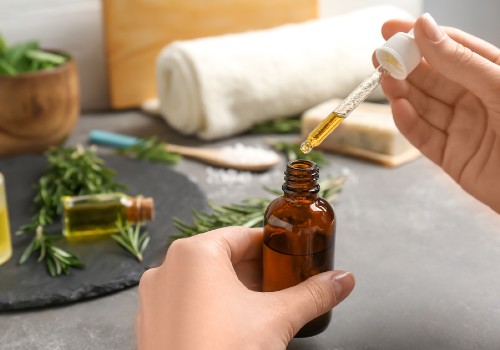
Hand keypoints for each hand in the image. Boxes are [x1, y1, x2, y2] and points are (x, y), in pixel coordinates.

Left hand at [136, 226, 354, 348]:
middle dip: (255, 270)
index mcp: (194, 254)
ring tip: (262, 306)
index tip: (290, 257)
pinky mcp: (151, 324)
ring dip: (234, 288)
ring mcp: (154, 297)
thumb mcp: (277, 318)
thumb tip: (342, 280)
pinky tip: (233, 325)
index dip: (271, 247)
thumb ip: (312, 294)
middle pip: (222, 257)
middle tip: (282, 283)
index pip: (241, 236)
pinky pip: (185, 302)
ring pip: (202, 280)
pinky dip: (210, 305)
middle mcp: (167, 268)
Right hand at [379, 13, 499, 212]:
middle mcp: (477, 100)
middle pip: (433, 78)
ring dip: (402, 92)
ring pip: (424, 106)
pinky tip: (397, 107)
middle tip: (379, 56)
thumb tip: (424, 28)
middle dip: (405, 66)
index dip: (422, 38)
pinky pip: (425, 137)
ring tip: (385, 79)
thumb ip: (460, 60)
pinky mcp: (453, 158)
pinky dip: (409, 123)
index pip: (452, 49)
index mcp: (494, 76)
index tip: (392, 29)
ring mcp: (464, 129)